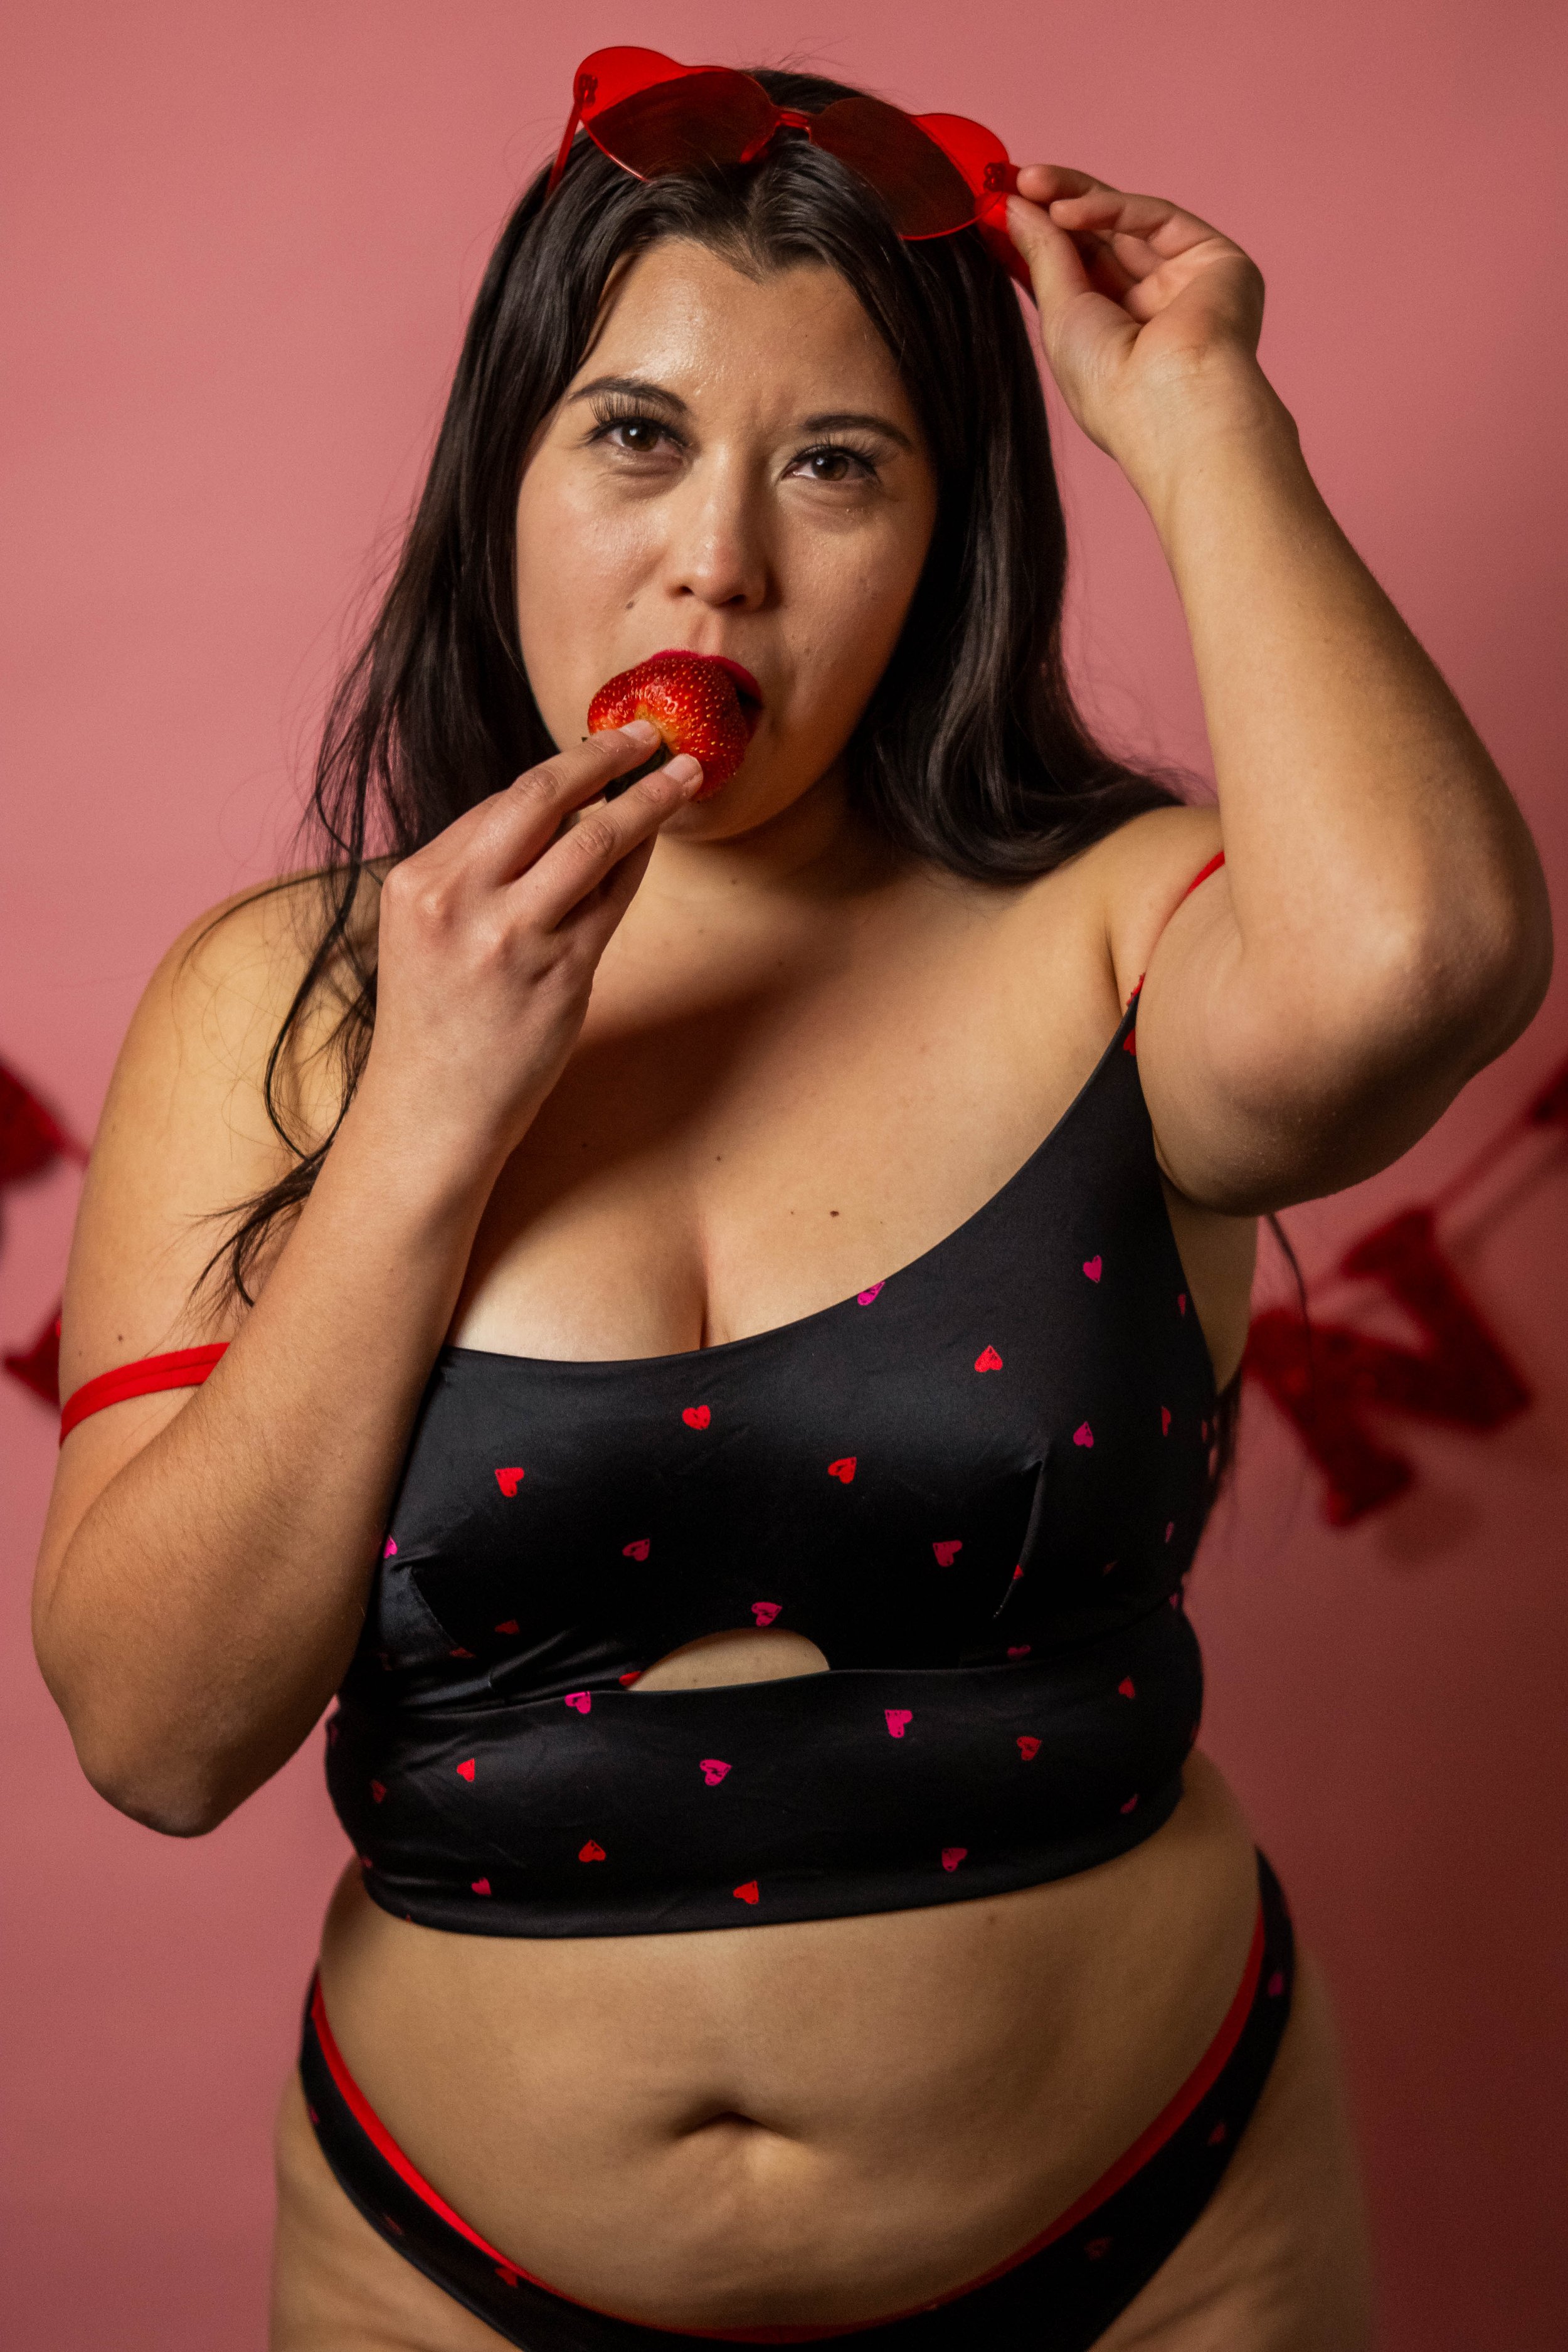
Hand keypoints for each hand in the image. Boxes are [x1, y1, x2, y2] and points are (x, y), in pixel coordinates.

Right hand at [360, 723, 700, 1178]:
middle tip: (650, 732)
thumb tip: (558, 813)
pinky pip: (613, 900)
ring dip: (646, 800)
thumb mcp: (427, 932)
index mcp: (418, 881)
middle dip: (604, 756)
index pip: (501, 803)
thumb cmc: (436, 1022)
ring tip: (683, 775)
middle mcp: (461, 901)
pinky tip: (658, 841)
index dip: (565, 769)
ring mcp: (514, 938)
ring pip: (593, 842)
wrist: (434, 1112)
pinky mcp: (561, 975)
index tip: (604, 744)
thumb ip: (478, 872)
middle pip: (543, 799)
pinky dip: (639, 862)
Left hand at [1005, 168, 1268, 484]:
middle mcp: (1154, 307)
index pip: (1076, 269)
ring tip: (1027, 183)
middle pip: (1100, 239)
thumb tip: (1014, 207)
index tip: (997, 205)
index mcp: (1116, 334)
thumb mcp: (1059, 314)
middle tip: (1009, 180)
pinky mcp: (1216, 260)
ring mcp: (1187, 281)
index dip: (1038, 234)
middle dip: (1053, 206)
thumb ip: (1042, 254)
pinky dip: (1110, 208)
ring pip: (1127, 222)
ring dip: (1074, 197)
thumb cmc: (1109, 387)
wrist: (1169, 405)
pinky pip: (1156, 219)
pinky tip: (1063, 210)